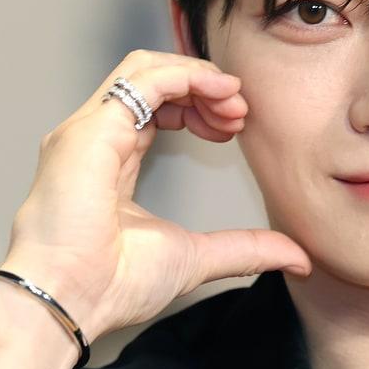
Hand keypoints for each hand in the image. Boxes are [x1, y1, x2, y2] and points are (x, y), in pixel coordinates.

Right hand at [0, 49, 310, 341]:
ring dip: (198, 75)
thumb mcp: (197, 257)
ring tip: (233, 102)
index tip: (234, 128)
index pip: (157, 106)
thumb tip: (297, 257)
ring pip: (145, 67)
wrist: (71, 300)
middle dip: (204, 86)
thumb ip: (246, 248)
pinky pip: (141, 79)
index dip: (200, 105)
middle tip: (240, 113)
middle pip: (153, 78)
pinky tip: (217, 92)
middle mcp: (95, 136)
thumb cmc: (111, 284)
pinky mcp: (89, 129)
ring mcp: (88, 129)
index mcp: (112, 159)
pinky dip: (185, 75)